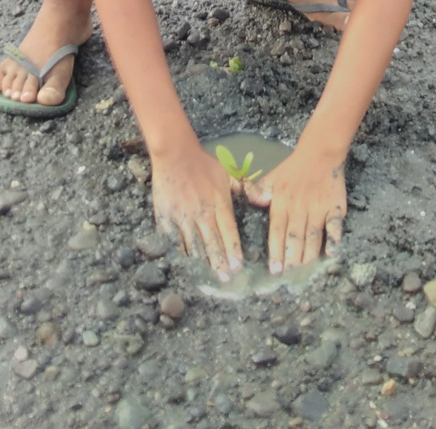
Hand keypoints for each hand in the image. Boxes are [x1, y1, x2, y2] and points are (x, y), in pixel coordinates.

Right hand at [151, 143, 243, 280]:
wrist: (175, 155)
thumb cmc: (204, 165)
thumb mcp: (229, 174)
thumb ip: (248, 189)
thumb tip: (268, 200)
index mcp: (219, 203)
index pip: (228, 231)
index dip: (233, 250)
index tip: (238, 267)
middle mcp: (202, 213)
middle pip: (212, 242)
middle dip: (219, 262)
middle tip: (226, 280)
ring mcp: (183, 218)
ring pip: (194, 245)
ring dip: (203, 262)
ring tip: (210, 278)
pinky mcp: (167, 219)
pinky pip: (175, 241)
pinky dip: (182, 254)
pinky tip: (188, 265)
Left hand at [245, 149, 345, 272]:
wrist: (320, 153)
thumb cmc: (293, 168)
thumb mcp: (272, 177)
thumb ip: (259, 191)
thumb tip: (248, 200)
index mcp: (282, 201)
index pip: (277, 230)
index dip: (276, 251)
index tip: (274, 269)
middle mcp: (300, 207)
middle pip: (295, 237)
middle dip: (291, 258)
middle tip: (289, 274)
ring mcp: (319, 208)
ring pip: (313, 235)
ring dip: (308, 254)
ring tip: (303, 268)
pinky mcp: (335, 207)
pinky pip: (335, 225)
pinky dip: (333, 239)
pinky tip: (329, 253)